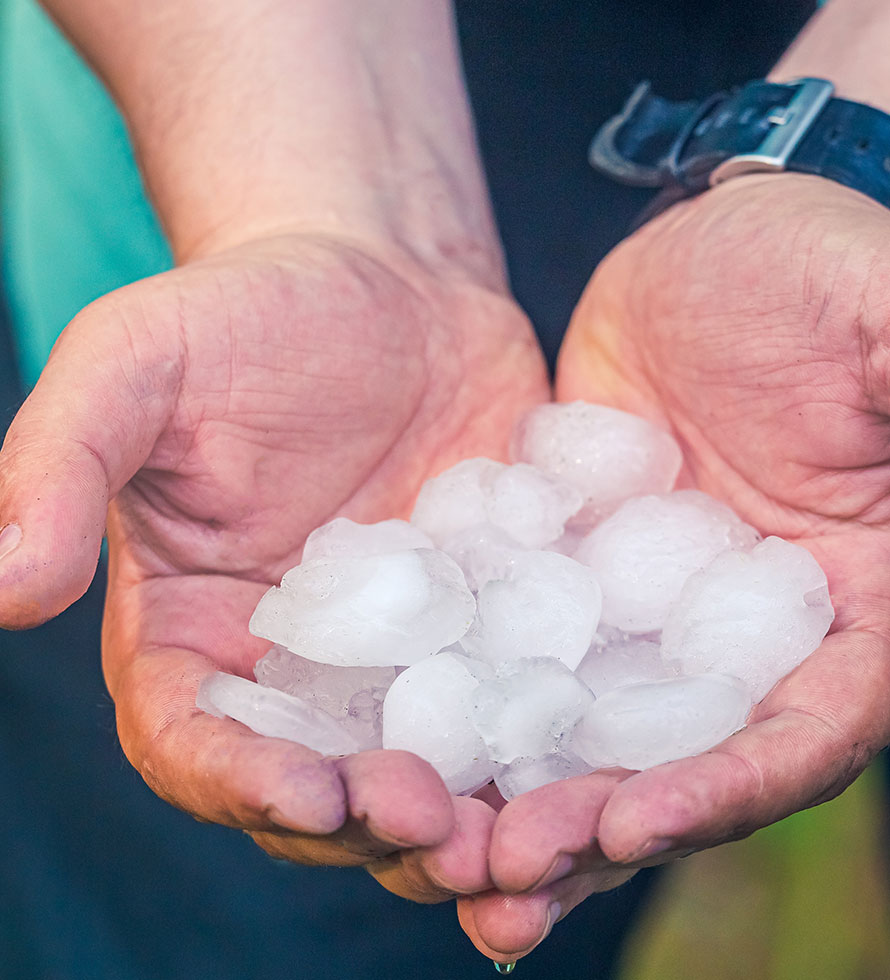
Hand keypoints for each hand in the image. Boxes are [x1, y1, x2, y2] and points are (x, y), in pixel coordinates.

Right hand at [0, 229, 546, 899]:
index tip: (306, 790)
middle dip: (373, 826)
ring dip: (471, 822)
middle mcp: (296, 669)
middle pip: (322, 786)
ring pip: (428, 774)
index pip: (194, 740)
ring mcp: (403, 659)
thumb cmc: (250, 311)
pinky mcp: (490, 630)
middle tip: (442, 831)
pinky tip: (597, 767)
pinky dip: (549, 753)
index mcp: (196, 631)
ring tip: (526, 838)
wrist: (390, 283)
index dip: (239, 781)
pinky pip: (518, 707)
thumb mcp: (139, 361)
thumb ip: (59, 464)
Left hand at [463, 174, 889, 957]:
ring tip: (437, 847)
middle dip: (596, 822)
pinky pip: (519, 657)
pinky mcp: (573, 582)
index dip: (726, 787)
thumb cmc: (810, 269)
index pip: (804, 730)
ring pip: (589, 732)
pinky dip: (472, 709)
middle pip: (682, 762)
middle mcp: (749, 638)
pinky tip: (398, 744)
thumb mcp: (877, 310)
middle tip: (498, 869)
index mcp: (849, 609)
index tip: (622, 822)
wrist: (696, 255)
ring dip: (521, 795)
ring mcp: (651, 617)